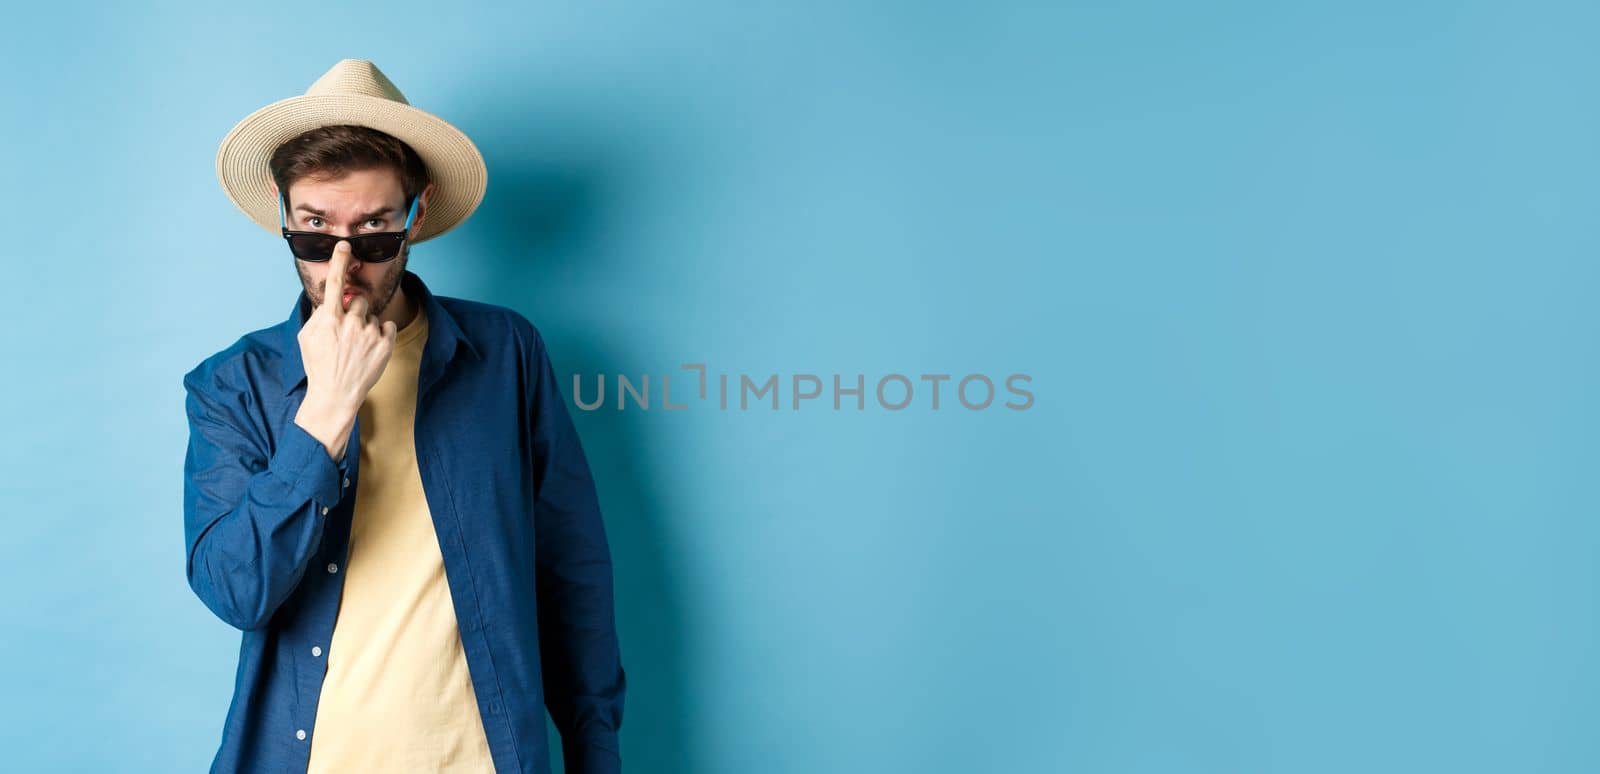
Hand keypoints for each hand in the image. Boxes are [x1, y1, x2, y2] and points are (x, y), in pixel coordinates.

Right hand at [293, 241, 397, 458]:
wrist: (336, 394)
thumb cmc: (319, 365)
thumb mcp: (307, 338)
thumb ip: (318, 315)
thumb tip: (328, 301)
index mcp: (329, 319)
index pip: (334, 283)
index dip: (339, 262)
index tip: (344, 246)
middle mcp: (351, 323)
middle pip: (358, 300)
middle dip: (354, 311)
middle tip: (348, 332)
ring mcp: (370, 333)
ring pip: (372, 314)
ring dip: (367, 325)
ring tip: (357, 346)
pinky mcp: (386, 344)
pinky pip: (387, 325)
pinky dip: (381, 334)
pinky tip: (370, 349)